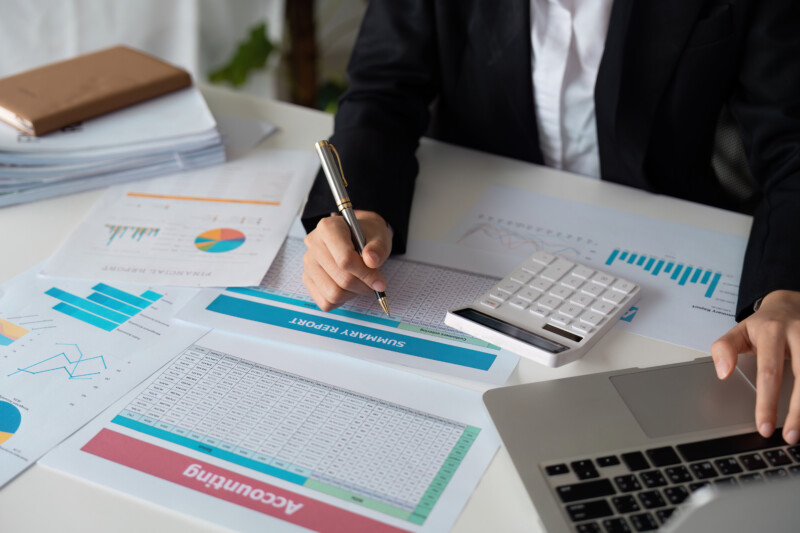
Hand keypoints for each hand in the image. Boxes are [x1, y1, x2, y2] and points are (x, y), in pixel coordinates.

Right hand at [302, 210, 392, 310]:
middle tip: (374, 283)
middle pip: (341, 279)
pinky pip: (325, 302)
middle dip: (362, 286)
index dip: (365, 274)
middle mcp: (313, 244)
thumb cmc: (366, 235)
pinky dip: (341, 300)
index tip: (380, 282)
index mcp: (328, 228)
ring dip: (352, 294)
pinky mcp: (307, 279)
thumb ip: (377, 248)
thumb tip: (371, 261)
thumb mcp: (379, 236)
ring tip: (360, 283)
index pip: (345, 259)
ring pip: (333, 294)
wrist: (355, 236)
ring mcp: (309, 263)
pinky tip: (348, 288)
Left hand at [711, 290, 799, 443]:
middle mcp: (798, 334)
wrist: (789, 304)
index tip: (764, 426)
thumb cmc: (762, 326)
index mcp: (770, 331)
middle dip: (797, 411)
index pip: (768, 372)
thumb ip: (724, 349)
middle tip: (789, 437)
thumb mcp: (737, 331)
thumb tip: (722, 373)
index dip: (767, 402)